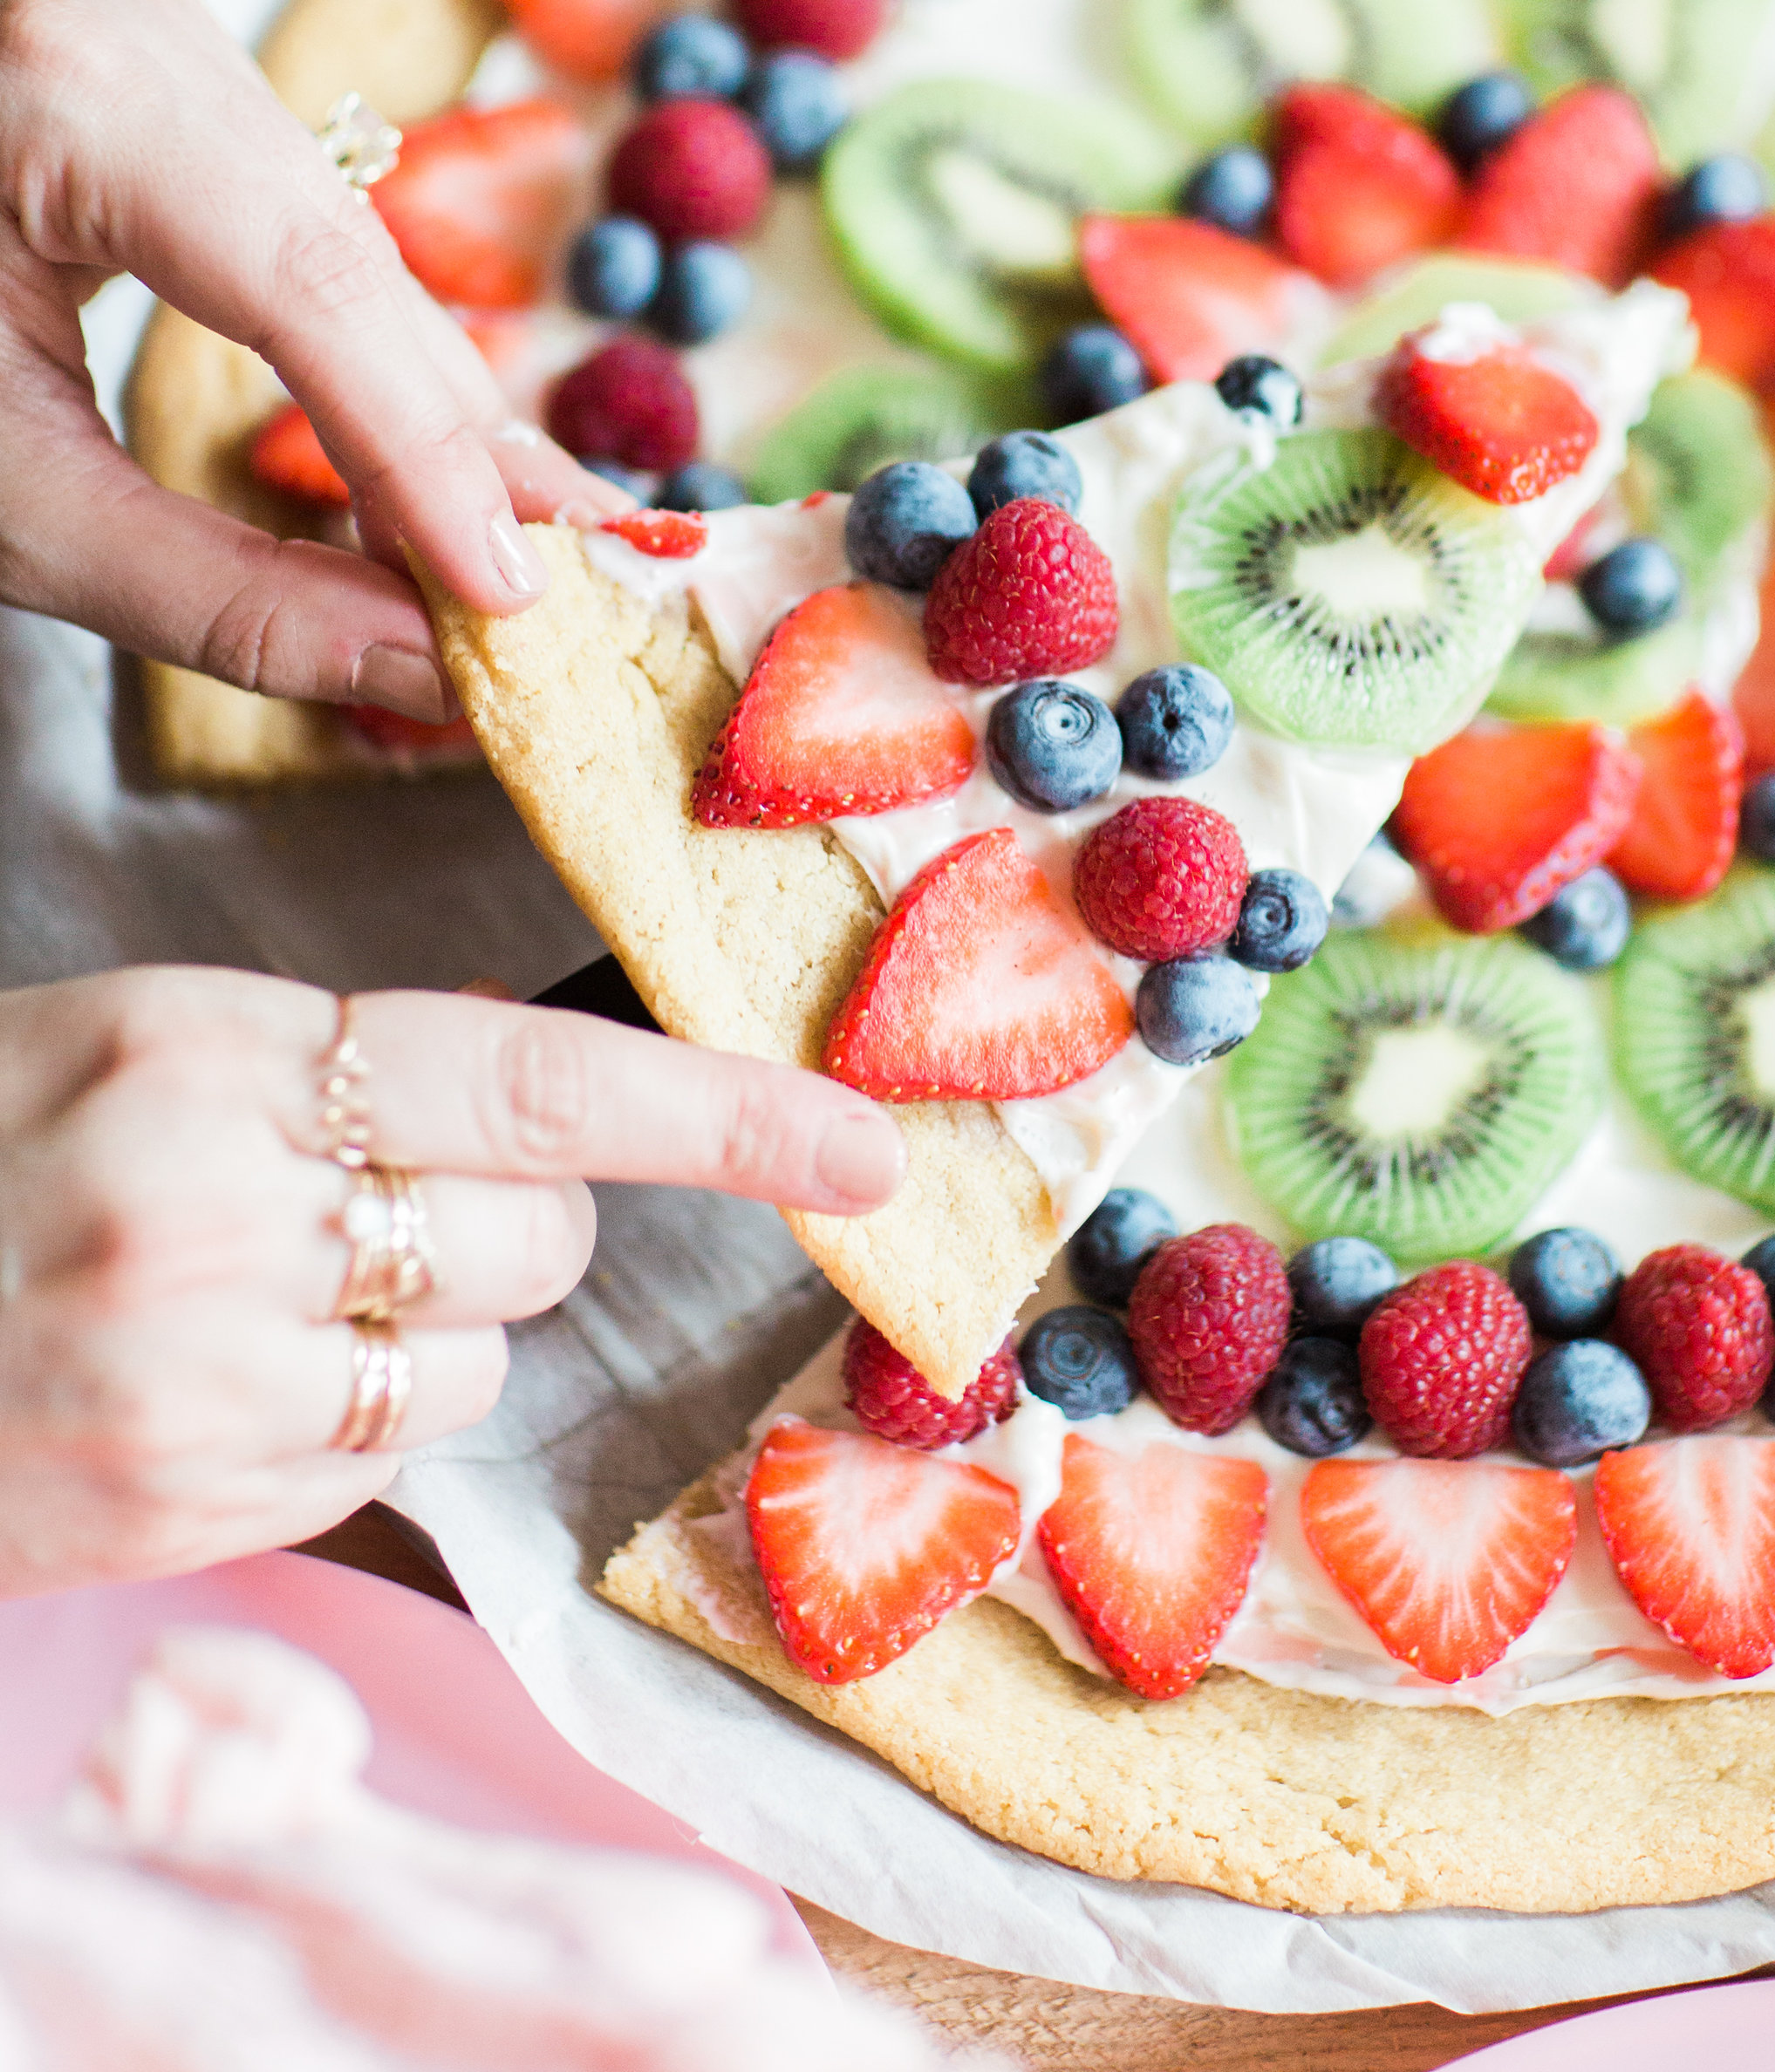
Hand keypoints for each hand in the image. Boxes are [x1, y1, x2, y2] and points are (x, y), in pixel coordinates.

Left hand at [0, 0, 618, 720]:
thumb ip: (224, 594)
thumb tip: (427, 673)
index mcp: (61, 82)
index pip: (303, 280)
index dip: (430, 451)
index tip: (523, 595)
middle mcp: (122, 8)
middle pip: (343, 260)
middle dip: (456, 447)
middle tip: (580, 589)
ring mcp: (148, 13)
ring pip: (340, 241)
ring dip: (425, 408)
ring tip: (523, 549)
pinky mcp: (163, 51)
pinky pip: (301, 216)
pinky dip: (362, 347)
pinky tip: (436, 457)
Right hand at [0, 967, 904, 1595]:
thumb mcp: (132, 1042)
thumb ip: (339, 1063)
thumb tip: (550, 1090)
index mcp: (207, 1047)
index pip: (541, 1081)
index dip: (729, 1113)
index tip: (862, 1146)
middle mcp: (217, 1210)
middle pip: (541, 1230)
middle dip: (509, 1217)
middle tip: (377, 1197)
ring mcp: (202, 1381)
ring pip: (480, 1359)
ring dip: (426, 1329)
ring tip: (269, 1295)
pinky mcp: (193, 1510)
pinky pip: (388, 1460)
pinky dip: (347, 1422)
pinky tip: (222, 1380)